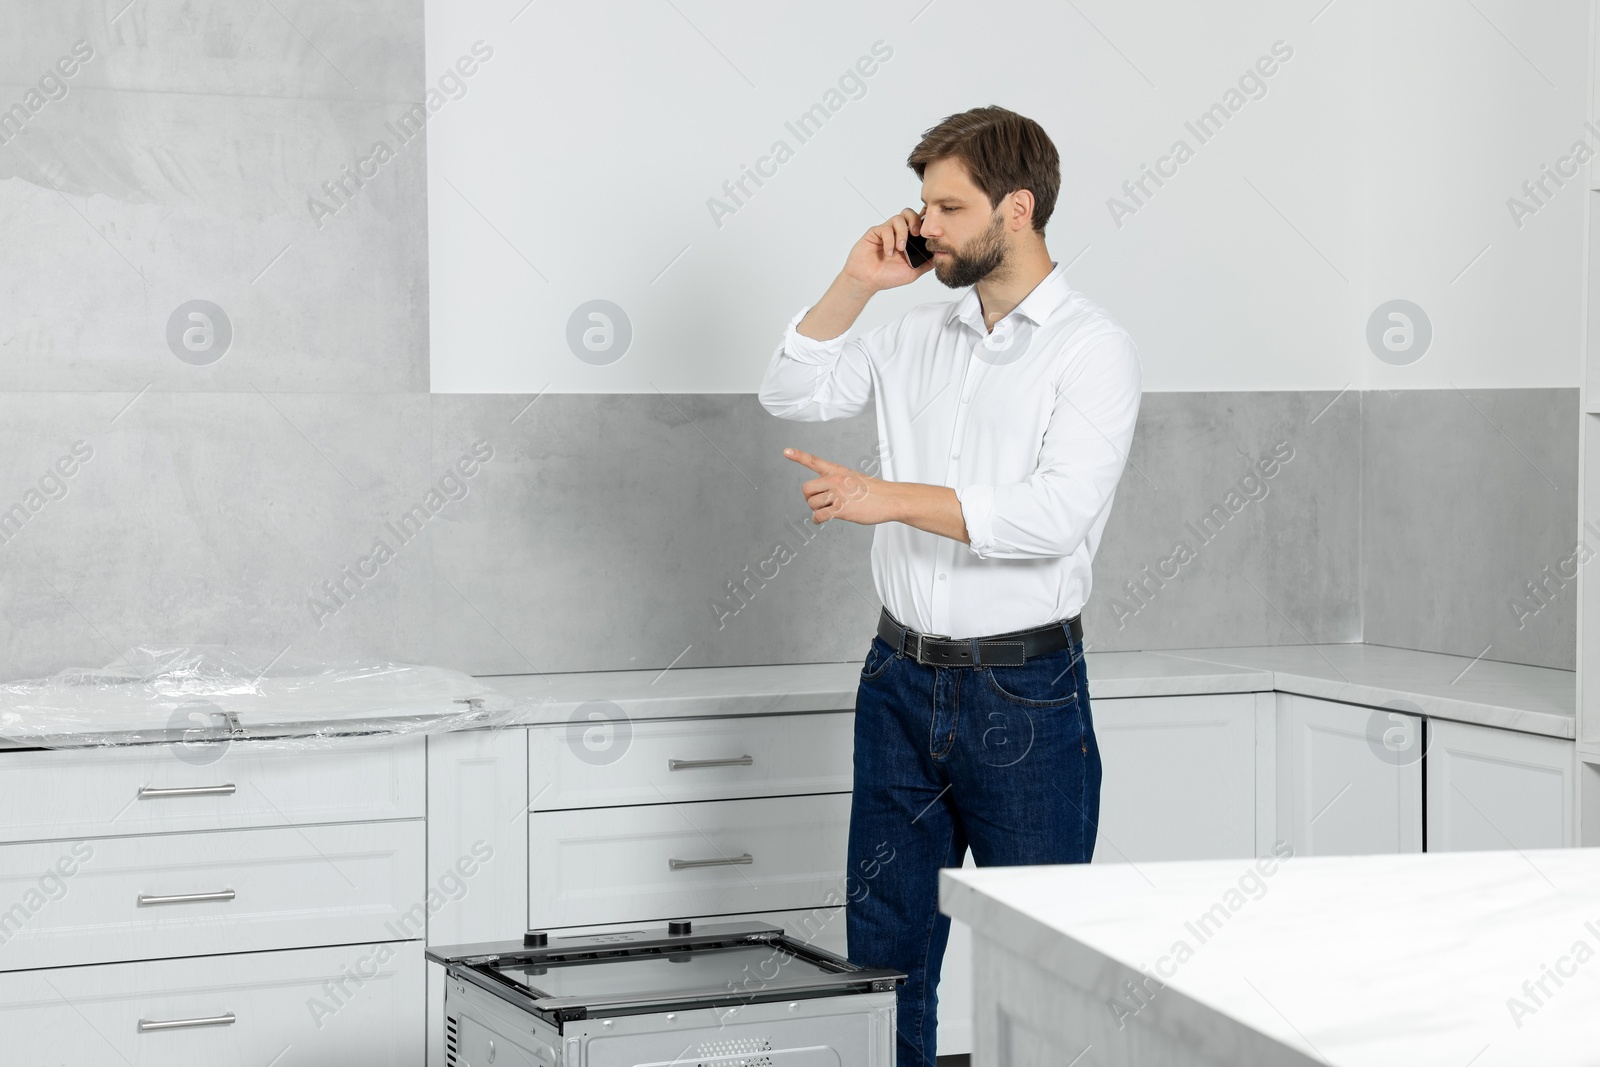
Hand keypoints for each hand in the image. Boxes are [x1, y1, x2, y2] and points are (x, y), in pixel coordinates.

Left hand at [784, 448, 899, 525]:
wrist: (891, 499)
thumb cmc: (875, 492)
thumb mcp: (854, 479)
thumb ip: (837, 482)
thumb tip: (823, 497)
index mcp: (838, 471)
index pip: (814, 461)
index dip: (798, 456)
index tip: (785, 451)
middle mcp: (835, 480)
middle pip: (806, 489)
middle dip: (810, 498)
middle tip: (819, 503)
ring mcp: (838, 494)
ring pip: (812, 504)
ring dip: (817, 511)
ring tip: (829, 511)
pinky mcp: (841, 509)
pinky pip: (819, 516)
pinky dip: (818, 520)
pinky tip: (823, 520)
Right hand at [841, 208, 935, 292]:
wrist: (867, 281)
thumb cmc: (887, 276)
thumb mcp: (913, 272)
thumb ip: (926, 263)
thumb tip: (941, 256)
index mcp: (908, 240)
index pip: (918, 223)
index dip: (925, 221)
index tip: (931, 227)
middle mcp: (897, 233)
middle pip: (908, 213)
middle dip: (915, 221)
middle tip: (916, 234)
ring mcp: (886, 232)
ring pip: (898, 218)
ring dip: (902, 233)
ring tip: (900, 248)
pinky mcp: (874, 233)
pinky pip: (885, 229)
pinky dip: (889, 241)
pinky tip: (888, 253)